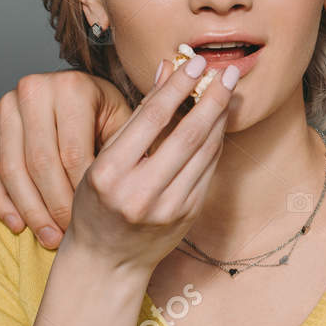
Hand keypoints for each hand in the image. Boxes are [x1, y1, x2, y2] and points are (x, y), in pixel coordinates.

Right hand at [0, 70, 131, 246]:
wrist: (73, 102)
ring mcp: (6, 104)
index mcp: (73, 86)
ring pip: (11, 168)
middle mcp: (35, 89)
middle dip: (54, 206)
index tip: (95, 221)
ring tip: (48, 238)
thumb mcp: (127, 125)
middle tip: (68, 236)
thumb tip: (170, 148)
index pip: (73, 152)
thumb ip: (142, 138)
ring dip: (29, 209)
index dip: (83, 192)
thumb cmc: (107, 119)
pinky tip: (16, 224)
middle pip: (40, 162)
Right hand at [60, 55, 236, 280]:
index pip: (151, 118)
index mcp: (110, 173)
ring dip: (220, 118)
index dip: (177, 86)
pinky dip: (216, 143)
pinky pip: (208, 170)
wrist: (106, 262)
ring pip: (204, 152)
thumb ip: (137, 119)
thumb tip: (166, 72)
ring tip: (227, 91)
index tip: (194, 63)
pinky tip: (220, 123)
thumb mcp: (104, 161)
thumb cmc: (98, 206)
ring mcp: (168, 208)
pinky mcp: (188, 216)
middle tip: (226, 72)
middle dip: (211, 98)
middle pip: (187, 134)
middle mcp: (140, 192)